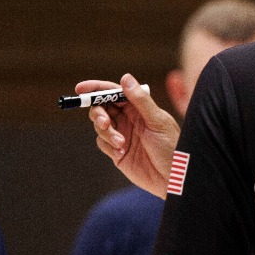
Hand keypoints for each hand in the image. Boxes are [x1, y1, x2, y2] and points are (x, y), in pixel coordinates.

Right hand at [77, 73, 179, 198]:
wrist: (173, 177)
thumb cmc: (172, 146)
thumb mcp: (157, 121)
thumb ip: (140, 100)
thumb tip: (125, 78)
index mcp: (139, 107)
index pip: (114, 92)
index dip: (97, 89)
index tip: (81, 89)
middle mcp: (129, 119)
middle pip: (102, 108)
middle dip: (98, 113)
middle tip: (104, 122)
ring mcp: (122, 134)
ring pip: (100, 126)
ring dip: (106, 133)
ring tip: (122, 143)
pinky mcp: (117, 151)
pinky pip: (102, 143)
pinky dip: (108, 145)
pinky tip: (122, 152)